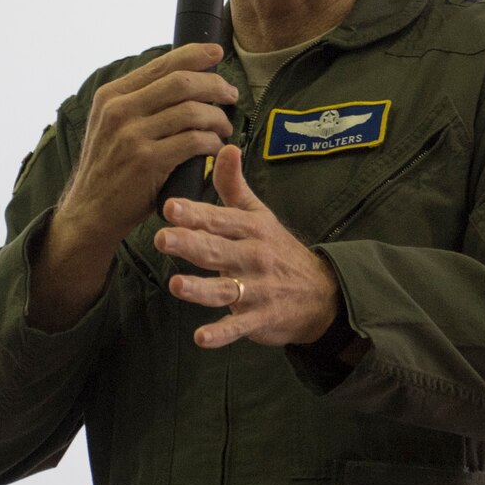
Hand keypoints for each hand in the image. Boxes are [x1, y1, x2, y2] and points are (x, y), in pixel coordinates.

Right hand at [53, 42, 240, 252]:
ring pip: (192, 111)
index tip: (218, 53)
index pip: (161, 64)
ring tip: (225, 127)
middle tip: (231, 95)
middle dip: (215, 85)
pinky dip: (212, 142)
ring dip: (217, 117)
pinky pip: (193, 141)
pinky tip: (215, 146)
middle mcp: (119, 110)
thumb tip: (183, 77)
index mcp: (112, 95)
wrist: (91, 210)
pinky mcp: (147, 161)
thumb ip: (139, 101)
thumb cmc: (111, 167)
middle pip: (182, 82)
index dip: (195, 55)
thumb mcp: (112, 125)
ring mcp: (131, 135)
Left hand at [156, 145, 341, 348]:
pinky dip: (221, 333)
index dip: (195, 213)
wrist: (321, 295)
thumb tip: (225, 145)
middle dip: (191, 244)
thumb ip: (235, 185)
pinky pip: (238, 327)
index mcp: (251, 230)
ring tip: (177, 286)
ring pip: (225, 289)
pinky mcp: (259, 318)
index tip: (170, 207)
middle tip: (162, 239)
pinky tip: (202, 338)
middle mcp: (253, 257)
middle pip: (218, 250)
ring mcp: (257, 289)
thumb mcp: (260, 215)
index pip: (220, 219)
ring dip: (201, 289)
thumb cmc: (280, 251)